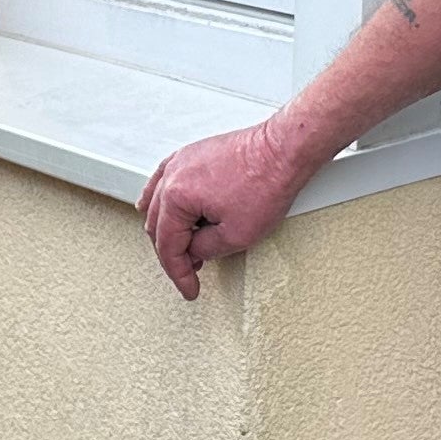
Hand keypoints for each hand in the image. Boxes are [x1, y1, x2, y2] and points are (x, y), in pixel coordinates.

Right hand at [138, 120, 311, 299]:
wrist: (283, 150)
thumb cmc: (266, 183)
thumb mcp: (237, 236)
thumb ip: (206, 249)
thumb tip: (195, 251)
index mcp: (176, 196)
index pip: (167, 246)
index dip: (178, 274)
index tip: (189, 289)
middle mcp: (172, 175)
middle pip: (157, 225)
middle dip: (173, 253)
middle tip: (190, 272)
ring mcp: (181, 161)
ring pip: (156, 203)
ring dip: (166, 229)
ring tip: (184, 248)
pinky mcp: (192, 155)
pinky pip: (163, 181)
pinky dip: (162, 201)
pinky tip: (163, 210)